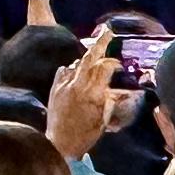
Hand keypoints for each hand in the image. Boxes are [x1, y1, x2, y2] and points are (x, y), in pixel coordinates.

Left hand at [45, 30, 121, 160]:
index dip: (113, 63)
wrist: (59, 144)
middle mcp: (77, 86)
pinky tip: (77, 73)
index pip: (104, 67)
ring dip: (86, 60)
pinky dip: (72, 69)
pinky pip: (63, 71)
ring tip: (93, 59)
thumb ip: (110, 100)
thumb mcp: (104, 117)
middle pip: (89, 58)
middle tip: (107, 31)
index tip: (119, 64)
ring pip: (76, 64)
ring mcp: (63, 86)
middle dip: (100, 43)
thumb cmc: (86, 134)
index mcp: (93, 93)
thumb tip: (120, 90)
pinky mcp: (54, 89)